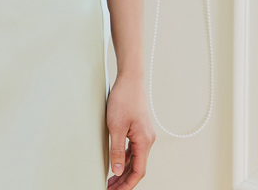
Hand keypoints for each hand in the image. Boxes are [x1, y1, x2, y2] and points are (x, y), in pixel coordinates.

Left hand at [106, 73, 155, 187]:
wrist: (130, 78)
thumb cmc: (124, 98)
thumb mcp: (116, 126)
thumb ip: (116, 150)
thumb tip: (116, 170)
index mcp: (144, 142)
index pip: (138, 172)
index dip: (127, 185)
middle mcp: (147, 140)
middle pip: (137, 167)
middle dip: (124, 180)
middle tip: (111, 188)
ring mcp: (144, 134)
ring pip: (135, 159)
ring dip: (123, 170)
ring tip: (111, 179)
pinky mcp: (139, 128)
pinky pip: (133, 149)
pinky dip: (125, 158)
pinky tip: (116, 161)